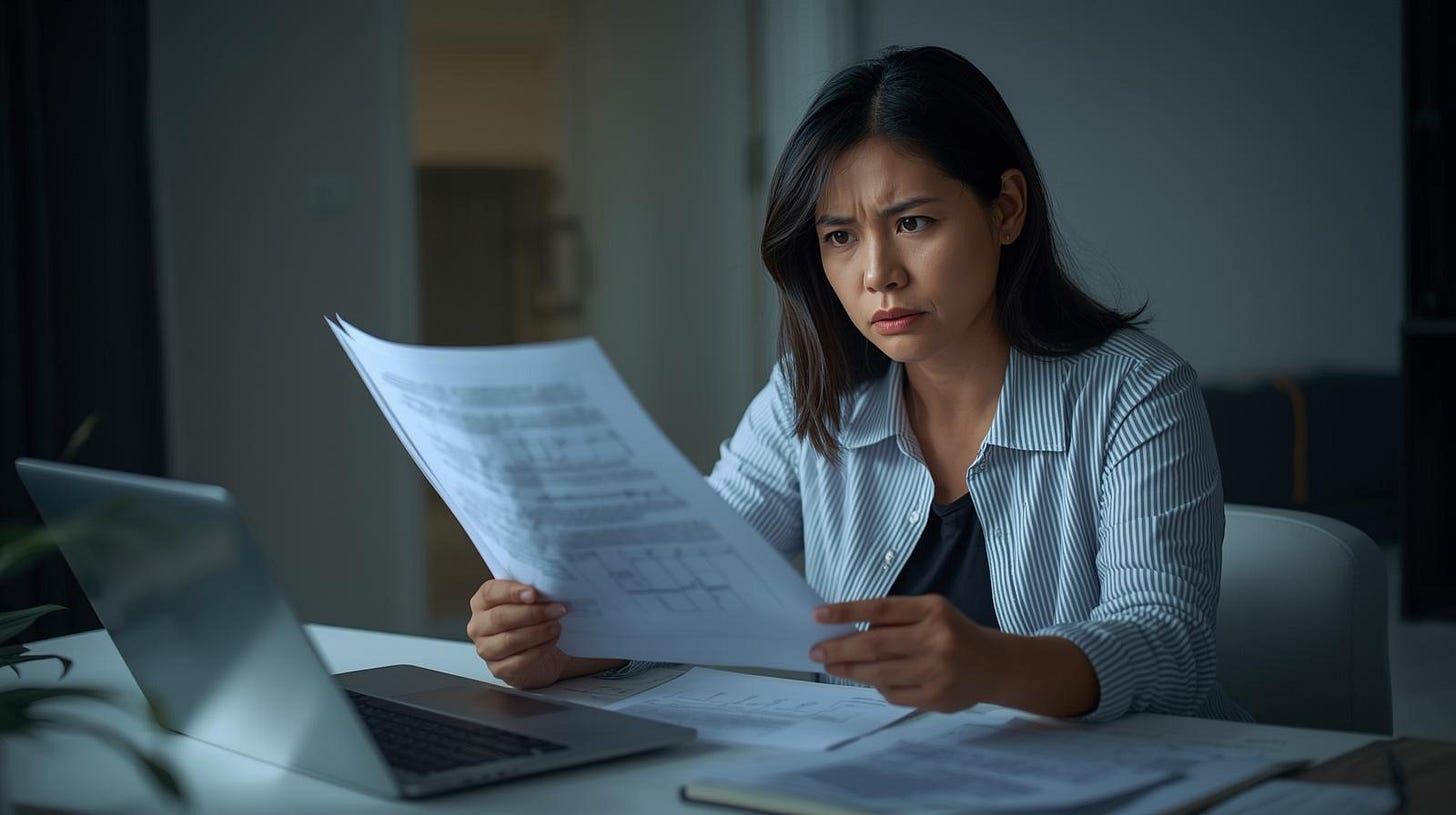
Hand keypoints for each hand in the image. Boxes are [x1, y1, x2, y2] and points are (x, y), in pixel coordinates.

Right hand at [467, 579, 571, 688]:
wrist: (540, 654)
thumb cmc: (531, 623)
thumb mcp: (528, 602)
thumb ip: (531, 593)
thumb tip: (548, 587)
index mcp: (481, 603)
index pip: (490, 592)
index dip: (512, 592)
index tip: (533, 593)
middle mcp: (478, 626)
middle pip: (500, 617)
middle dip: (532, 612)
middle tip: (556, 609)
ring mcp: (486, 649)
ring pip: (511, 640)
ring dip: (539, 631)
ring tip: (556, 625)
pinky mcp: (498, 669)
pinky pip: (520, 660)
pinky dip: (540, 649)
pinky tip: (552, 641)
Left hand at [809, 594, 997, 712]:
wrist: (996, 666)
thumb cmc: (954, 634)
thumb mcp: (931, 613)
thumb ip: (896, 621)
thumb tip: (847, 632)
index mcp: (932, 610)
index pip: (880, 609)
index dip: (846, 612)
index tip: (818, 616)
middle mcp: (936, 639)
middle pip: (875, 645)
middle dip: (840, 649)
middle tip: (817, 652)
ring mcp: (937, 671)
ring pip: (880, 673)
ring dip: (851, 670)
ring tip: (833, 666)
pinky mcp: (937, 698)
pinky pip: (893, 694)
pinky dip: (878, 686)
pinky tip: (871, 680)